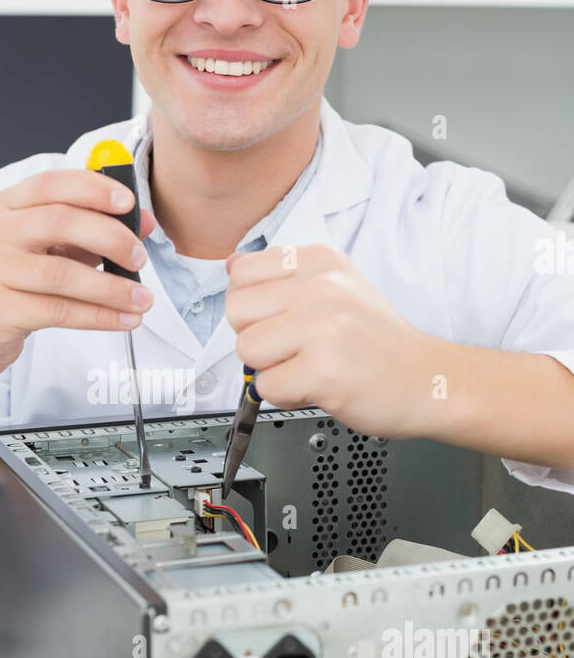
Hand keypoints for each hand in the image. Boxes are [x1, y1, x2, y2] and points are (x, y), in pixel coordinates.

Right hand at [0, 168, 155, 384]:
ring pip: (61, 273)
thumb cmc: (14, 286)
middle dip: (110, 237)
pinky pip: (58, 311)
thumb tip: (145, 221)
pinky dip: (99, 316)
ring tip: (143, 299)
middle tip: (139, 258)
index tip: (128, 203)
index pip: (51, 184)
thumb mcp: (51, 251)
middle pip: (59, 222)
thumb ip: (94, 232)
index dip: (92, 188)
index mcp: (8, 207)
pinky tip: (125, 319)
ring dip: (111, 287)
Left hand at [224, 243, 432, 437]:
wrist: (427, 379)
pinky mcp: (323, 371)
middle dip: (258, 339)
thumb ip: (281, 277)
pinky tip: (319, 386)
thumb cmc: (378, 341)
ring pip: (247, 351)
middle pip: (236, 312)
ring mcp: (322, 327)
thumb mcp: (336, 286)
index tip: (284, 319)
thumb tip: (231, 267)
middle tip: (297, 348)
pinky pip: (267, 388)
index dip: (254, 307)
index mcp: (320, 261)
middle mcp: (321, 287)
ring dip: (272, 369)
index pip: (242, 273)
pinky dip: (287, 396)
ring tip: (310, 367)